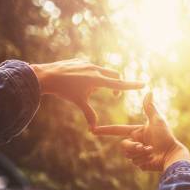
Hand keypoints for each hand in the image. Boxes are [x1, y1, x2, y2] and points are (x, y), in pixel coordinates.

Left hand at [30, 58, 144, 128]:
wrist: (47, 76)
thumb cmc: (64, 90)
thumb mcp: (79, 102)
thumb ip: (89, 114)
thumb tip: (93, 129)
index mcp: (97, 80)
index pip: (119, 83)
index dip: (132, 85)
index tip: (143, 84)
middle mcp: (95, 69)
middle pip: (114, 75)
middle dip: (117, 84)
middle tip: (114, 95)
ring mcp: (88, 63)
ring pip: (103, 71)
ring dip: (103, 80)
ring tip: (89, 89)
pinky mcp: (80, 61)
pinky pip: (91, 67)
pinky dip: (92, 75)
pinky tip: (79, 81)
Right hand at [93, 92, 189, 171]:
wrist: (172, 154)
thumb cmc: (166, 136)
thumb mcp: (157, 120)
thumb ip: (150, 107)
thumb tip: (149, 90)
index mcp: (136, 132)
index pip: (117, 130)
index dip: (105, 130)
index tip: (92, 129)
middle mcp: (135, 142)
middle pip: (123, 146)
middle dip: (133, 147)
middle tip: (145, 147)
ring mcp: (137, 154)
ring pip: (128, 155)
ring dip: (141, 154)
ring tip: (151, 152)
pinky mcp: (140, 163)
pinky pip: (134, 162)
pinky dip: (144, 160)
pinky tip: (152, 159)